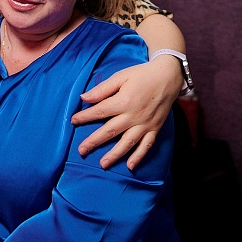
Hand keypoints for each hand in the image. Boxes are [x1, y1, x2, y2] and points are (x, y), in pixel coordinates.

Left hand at [71, 56, 182, 170]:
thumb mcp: (121, 76)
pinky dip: (139, 156)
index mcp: (124, 101)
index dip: (85, 117)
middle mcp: (134, 116)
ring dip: (114, 155)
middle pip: (110, 131)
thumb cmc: (142, 75)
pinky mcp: (155, 128)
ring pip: (127, 143)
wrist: (168, 76)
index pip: (99, 112)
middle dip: (94, 141)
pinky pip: (147, 145)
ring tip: (103, 164)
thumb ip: (102, 89)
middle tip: (81, 151)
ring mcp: (145, 124)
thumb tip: (84, 98)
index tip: (73, 121)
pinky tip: (130, 166)